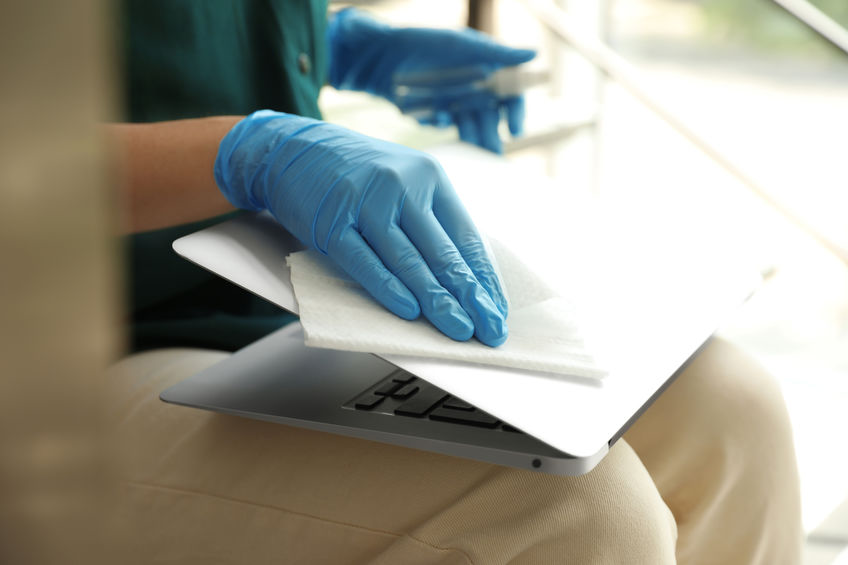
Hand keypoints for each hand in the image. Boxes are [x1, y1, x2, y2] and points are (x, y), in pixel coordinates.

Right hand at [214, 111, 507, 345]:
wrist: (291, 148)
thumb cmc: (355, 171)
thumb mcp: (403, 180)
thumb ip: (431, 219)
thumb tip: (465, 274)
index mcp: (430, 178)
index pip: (467, 238)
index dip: (485, 279)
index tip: (498, 311)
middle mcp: (403, 186)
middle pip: (443, 253)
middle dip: (470, 298)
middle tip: (489, 330)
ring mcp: (367, 203)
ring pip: (409, 261)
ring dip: (437, 302)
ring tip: (458, 329)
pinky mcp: (333, 221)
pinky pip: (366, 262)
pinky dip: (389, 289)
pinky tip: (410, 311)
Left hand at [327, 8, 535, 153]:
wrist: (378, 54)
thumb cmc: (423, 40)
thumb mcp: (460, 44)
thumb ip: (497, 52)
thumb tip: (534, 54)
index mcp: (486, 67)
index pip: (510, 93)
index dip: (515, 112)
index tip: (514, 130)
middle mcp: (472, 86)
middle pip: (490, 116)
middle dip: (493, 134)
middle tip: (492, 150)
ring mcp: (453, 101)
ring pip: (470, 125)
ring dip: (473, 137)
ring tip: (472, 145)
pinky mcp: (433, 112)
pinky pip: (443, 124)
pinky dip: (442, 122)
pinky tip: (437, 115)